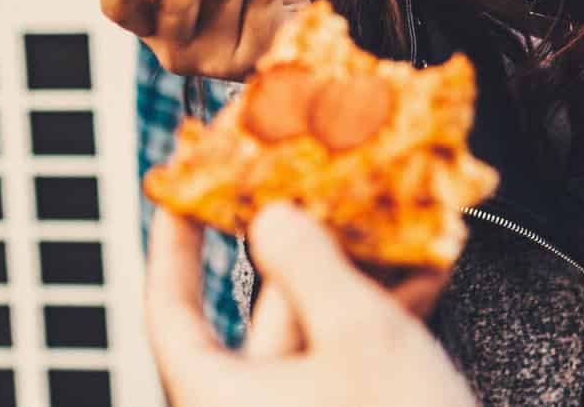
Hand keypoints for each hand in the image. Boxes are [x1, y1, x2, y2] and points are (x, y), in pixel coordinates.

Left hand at [147, 206, 474, 406]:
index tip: (182, 199)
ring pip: (309, 348)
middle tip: (317, 197)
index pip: (168, 312)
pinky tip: (415, 290)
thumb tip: (273, 220)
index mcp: (214, 401)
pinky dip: (371, 334)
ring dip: (348, 291)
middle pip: (253, 324)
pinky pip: (342, 376)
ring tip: (388, 237)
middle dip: (298, 259)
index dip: (173, 248)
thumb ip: (310, 263)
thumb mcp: (359, 333)